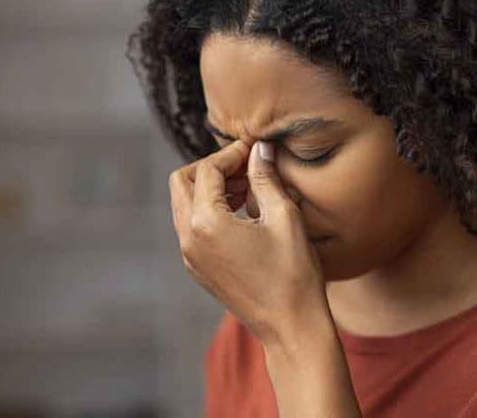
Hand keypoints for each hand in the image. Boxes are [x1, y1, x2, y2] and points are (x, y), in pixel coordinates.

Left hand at [167, 139, 327, 344]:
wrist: (291, 327)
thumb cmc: (293, 273)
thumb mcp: (284, 217)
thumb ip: (265, 177)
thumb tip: (259, 148)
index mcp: (206, 223)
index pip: (208, 170)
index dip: (232, 153)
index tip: (256, 149)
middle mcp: (188, 238)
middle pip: (183, 182)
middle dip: (212, 168)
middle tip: (246, 167)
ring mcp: (189, 256)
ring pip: (184, 204)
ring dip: (210, 189)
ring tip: (248, 188)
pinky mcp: (197, 268)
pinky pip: (192, 227)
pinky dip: (210, 210)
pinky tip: (243, 212)